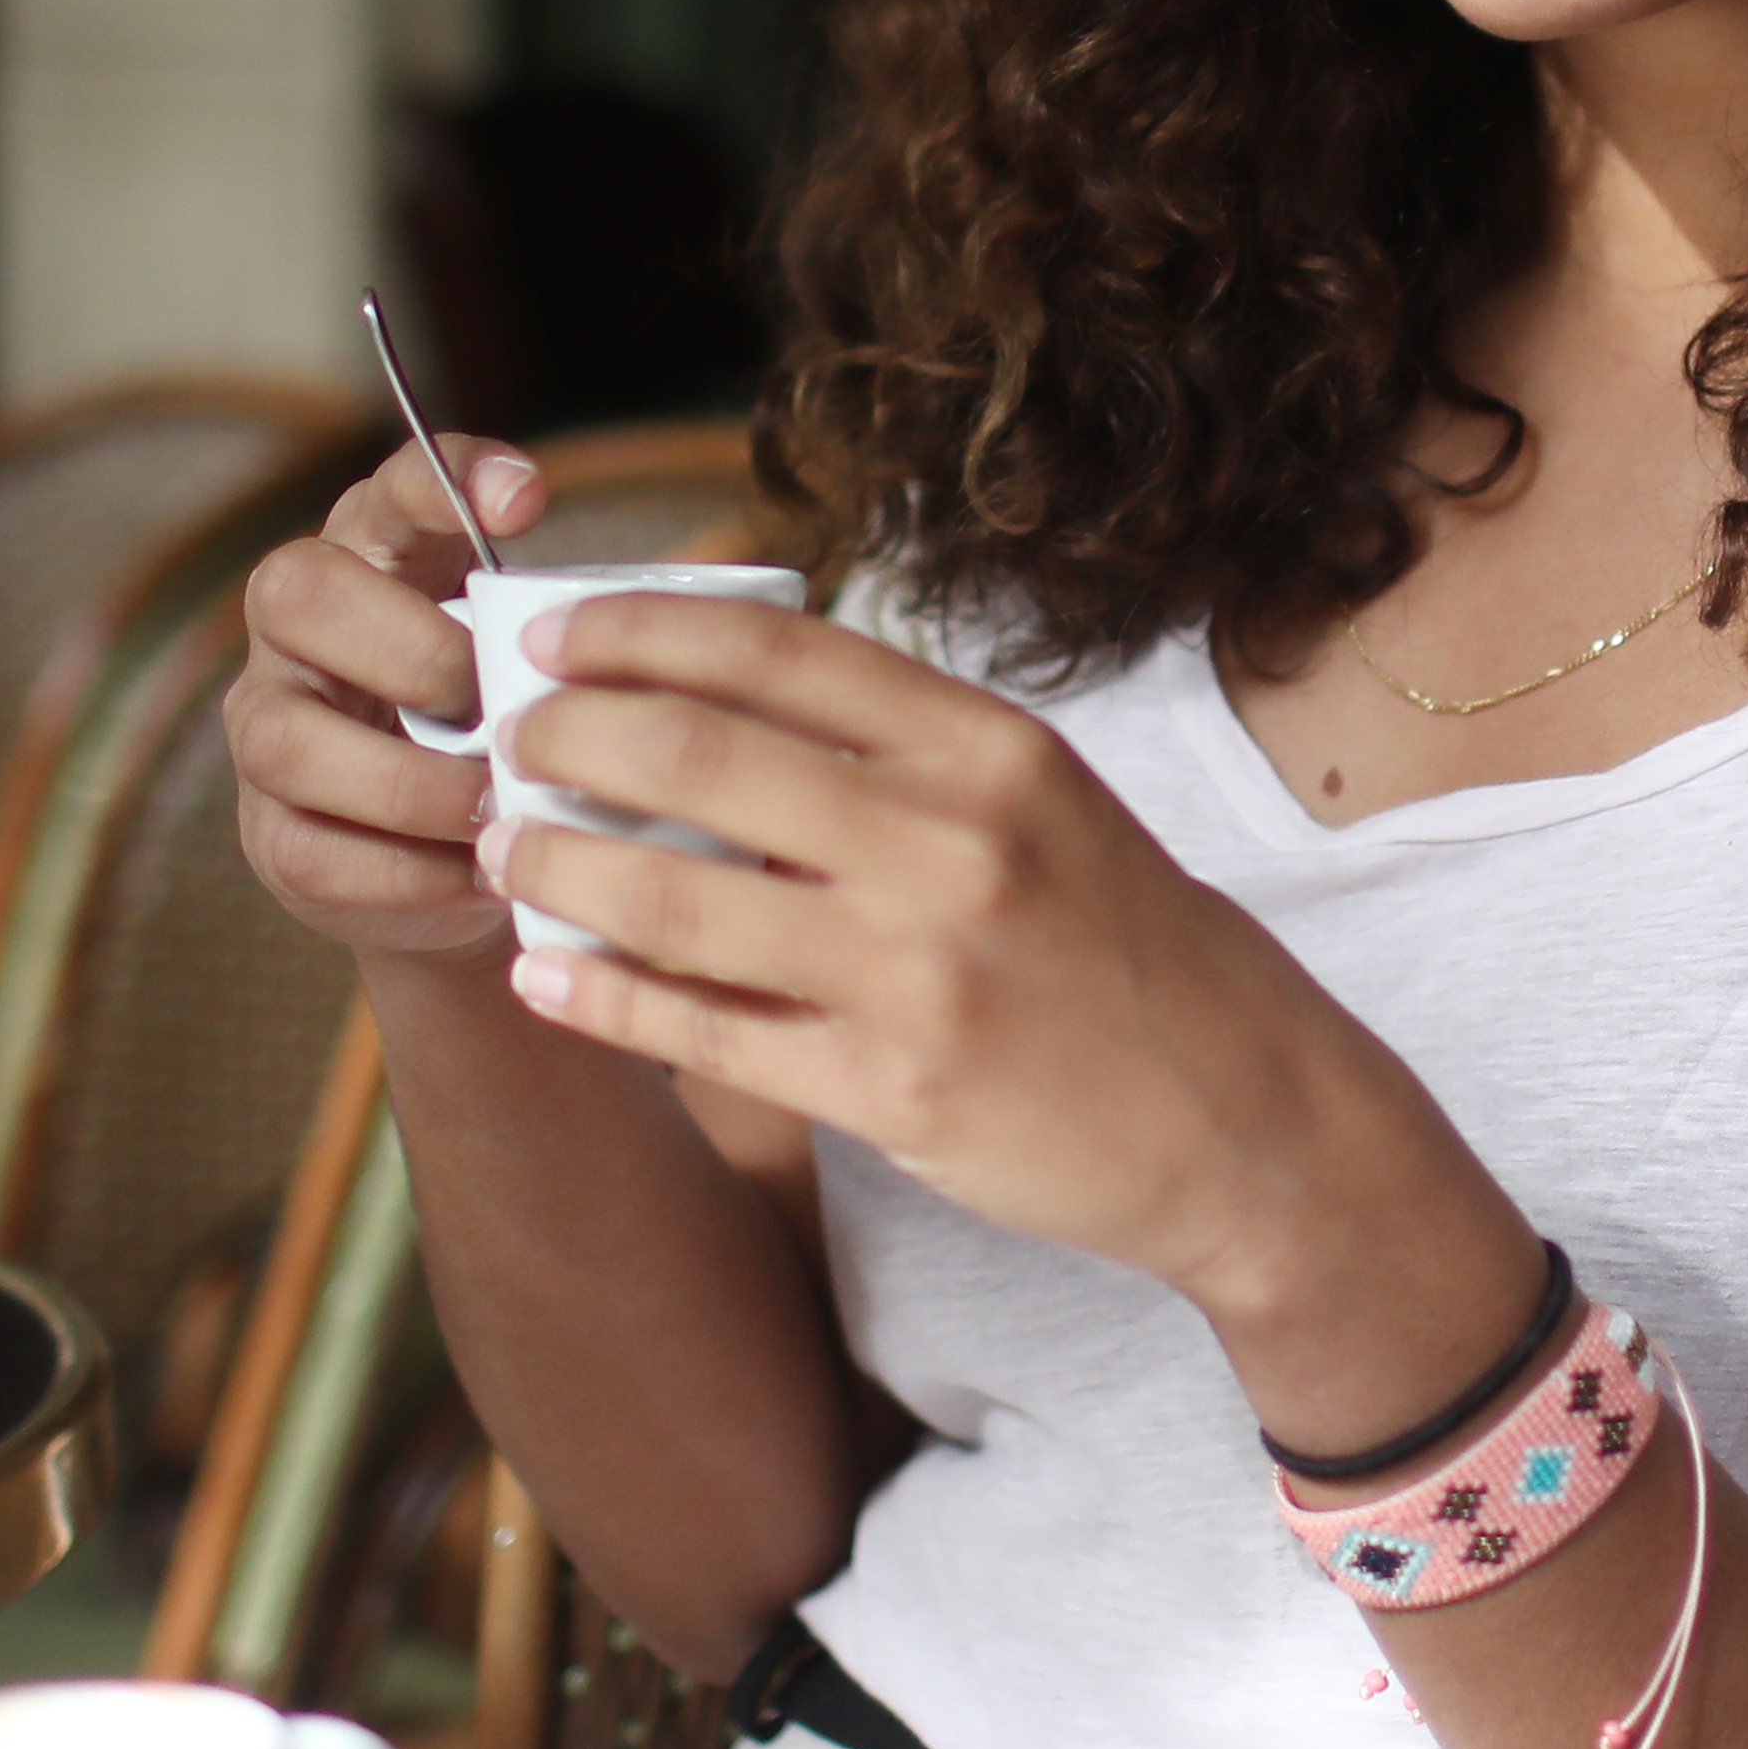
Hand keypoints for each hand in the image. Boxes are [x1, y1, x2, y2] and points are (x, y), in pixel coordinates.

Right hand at [221, 435, 543, 968]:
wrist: (466, 863)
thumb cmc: (505, 726)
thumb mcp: (535, 661)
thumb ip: (557, 632)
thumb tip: (626, 630)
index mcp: (373, 558)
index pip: (390, 489)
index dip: (446, 480)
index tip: (527, 501)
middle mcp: (298, 632)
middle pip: (295, 593)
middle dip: (410, 650)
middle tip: (495, 703)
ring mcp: (271, 732)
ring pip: (288, 741)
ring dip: (411, 782)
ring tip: (497, 805)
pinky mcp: (276, 839)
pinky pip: (317, 853)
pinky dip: (411, 871)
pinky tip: (481, 870)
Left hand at [480, 596, 1537, 1411]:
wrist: (1245, 1117)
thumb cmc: (1121, 945)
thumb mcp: (1039, 804)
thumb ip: (895, 753)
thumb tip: (707, 705)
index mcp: (987, 747)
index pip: (771, 650)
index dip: (634, 631)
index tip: (551, 636)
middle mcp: (951, 840)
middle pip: (694, 758)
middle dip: (564, 741)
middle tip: (503, 742)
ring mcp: (918, 969)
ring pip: (674, 899)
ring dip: (556, 868)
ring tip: (501, 851)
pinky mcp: (890, 1087)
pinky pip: (704, 1033)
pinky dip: (601, 999)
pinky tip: (544, 978)